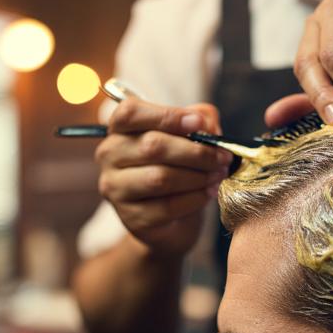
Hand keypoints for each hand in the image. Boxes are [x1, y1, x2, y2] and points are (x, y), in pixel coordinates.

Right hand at [95, 98, 232, 258]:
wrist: (171, 219)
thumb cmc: (177, 167)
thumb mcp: (189, 137)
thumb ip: (199, 120)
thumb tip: (206, 122)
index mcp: (119, 128)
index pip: (131, 113)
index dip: (166, 115)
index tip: (198, 123)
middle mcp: (109, 155)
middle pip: (152, 146)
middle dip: (195, 151)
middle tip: (223, 156)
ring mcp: (116, 188)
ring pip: (160, 178)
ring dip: (198, 176)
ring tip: (219, 174)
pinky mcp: (131, 217)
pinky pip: (167, 206)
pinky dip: (195, 199)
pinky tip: (210, 192)